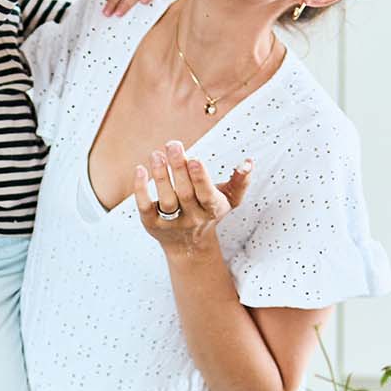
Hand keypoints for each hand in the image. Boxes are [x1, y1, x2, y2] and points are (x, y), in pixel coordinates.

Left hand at [131, 141, 253, 258]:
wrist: (188, 245)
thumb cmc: (208, 212)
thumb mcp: (229, 199)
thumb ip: (240, 181)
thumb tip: (249, 161)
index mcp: (211, 209)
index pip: (206, 195)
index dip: (200, 179)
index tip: (194, 159)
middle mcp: (192, 218)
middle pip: (185, 193)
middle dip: (178, 168)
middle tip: (173, 145)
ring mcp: (171, 223)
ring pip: (166, 200)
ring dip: (160, 176)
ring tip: (156, 154)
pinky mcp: (152, 224)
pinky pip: (145, 207)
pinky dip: (141, 189)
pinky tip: (140, 169)